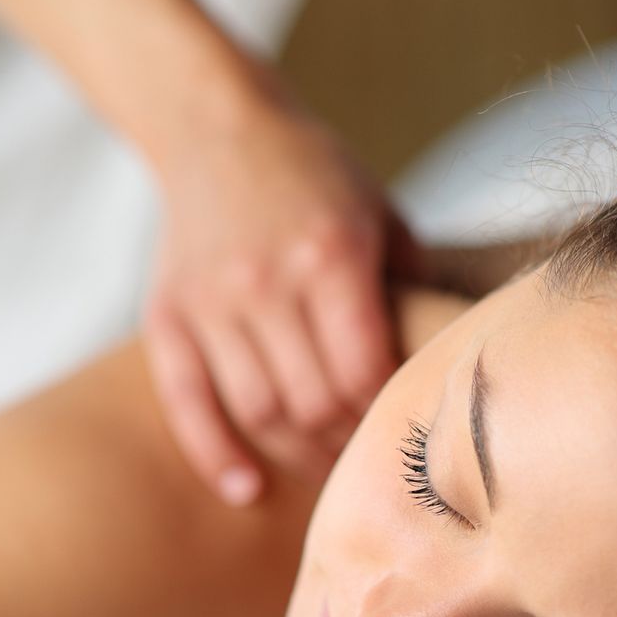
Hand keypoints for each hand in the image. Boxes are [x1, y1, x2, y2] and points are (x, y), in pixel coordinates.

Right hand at [140, 90, 422, 505]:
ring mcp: (210, 300)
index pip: (364, 372)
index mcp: (329, 254)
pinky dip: (216, 455)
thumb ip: (411, 285)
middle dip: (347, 443)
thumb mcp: (380, 212)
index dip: (387, 415)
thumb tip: (450, 361)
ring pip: (258, 412)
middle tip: (369, 457)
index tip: (404, 428)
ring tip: (324, 465)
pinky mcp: (165, 315)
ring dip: (297, 455)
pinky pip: (187, 403)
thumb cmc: (315, 176)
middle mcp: (266, 280)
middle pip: (312, 402)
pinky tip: (248, 488)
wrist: (216, 128)